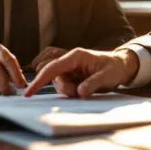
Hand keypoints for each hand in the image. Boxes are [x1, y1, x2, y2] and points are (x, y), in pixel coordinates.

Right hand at [23, 48, 139, 97]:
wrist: (121, 67)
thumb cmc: (115, 68)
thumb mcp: (107, 77)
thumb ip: (93, 84)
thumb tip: (79, 93)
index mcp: (76, 56)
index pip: (52, 67)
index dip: (39, 80)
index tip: (29, 92)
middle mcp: (69, 60)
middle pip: (54, 77)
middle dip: (64, 88)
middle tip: (80, 92)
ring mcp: (70, 68)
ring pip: (58, 83)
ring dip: (68, 91)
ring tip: (85, 90)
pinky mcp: (71, 75)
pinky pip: (64, 85)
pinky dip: (69, 91)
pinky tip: (80, 90)